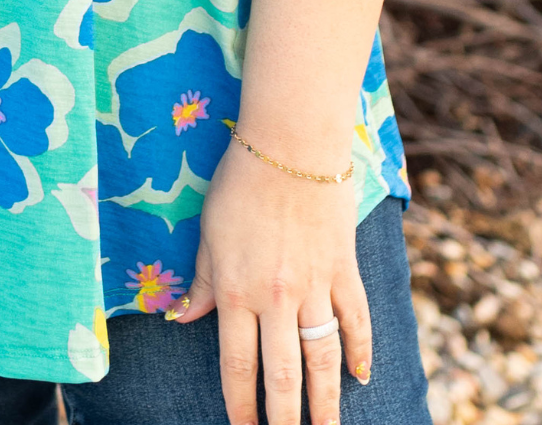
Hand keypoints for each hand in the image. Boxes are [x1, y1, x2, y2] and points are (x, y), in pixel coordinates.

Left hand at [167, 140, 370, 424]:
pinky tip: (361, 378)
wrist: (291, 143)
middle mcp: (277, 299)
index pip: (238, 365)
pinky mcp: (344, 270)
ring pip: (322, 360)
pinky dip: (360, 351)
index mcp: (236, 292)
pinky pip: (356, 320)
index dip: (240, 405)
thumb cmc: (240, 182)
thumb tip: (181, 319)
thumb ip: (201, 281)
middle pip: (283, 376)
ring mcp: (315, 287)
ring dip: (325, 403)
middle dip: (284, 418)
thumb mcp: (209, 232)